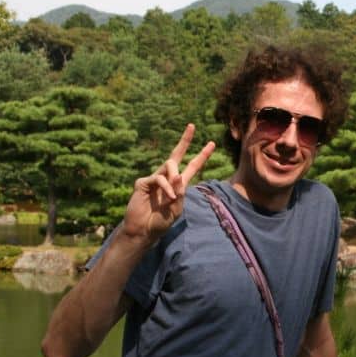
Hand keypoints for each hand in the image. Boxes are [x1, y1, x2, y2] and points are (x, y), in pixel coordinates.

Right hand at [121, 124, 214, 244]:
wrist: (144, 230)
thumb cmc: (161, 221)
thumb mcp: (177, 209)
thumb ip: (180, 193)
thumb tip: (179, 175)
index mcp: (179, 184)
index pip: (192, 166)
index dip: (202, 155)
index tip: (212, 143)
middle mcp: (167, 178)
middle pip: (176, 155)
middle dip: (185, 140)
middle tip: (192, 126)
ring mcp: (154, 179)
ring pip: (169, 166)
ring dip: (174, 178)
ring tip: (173, 197)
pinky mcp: (143, 183)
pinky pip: (158, 178)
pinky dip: (165, 187)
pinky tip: (167, 198)